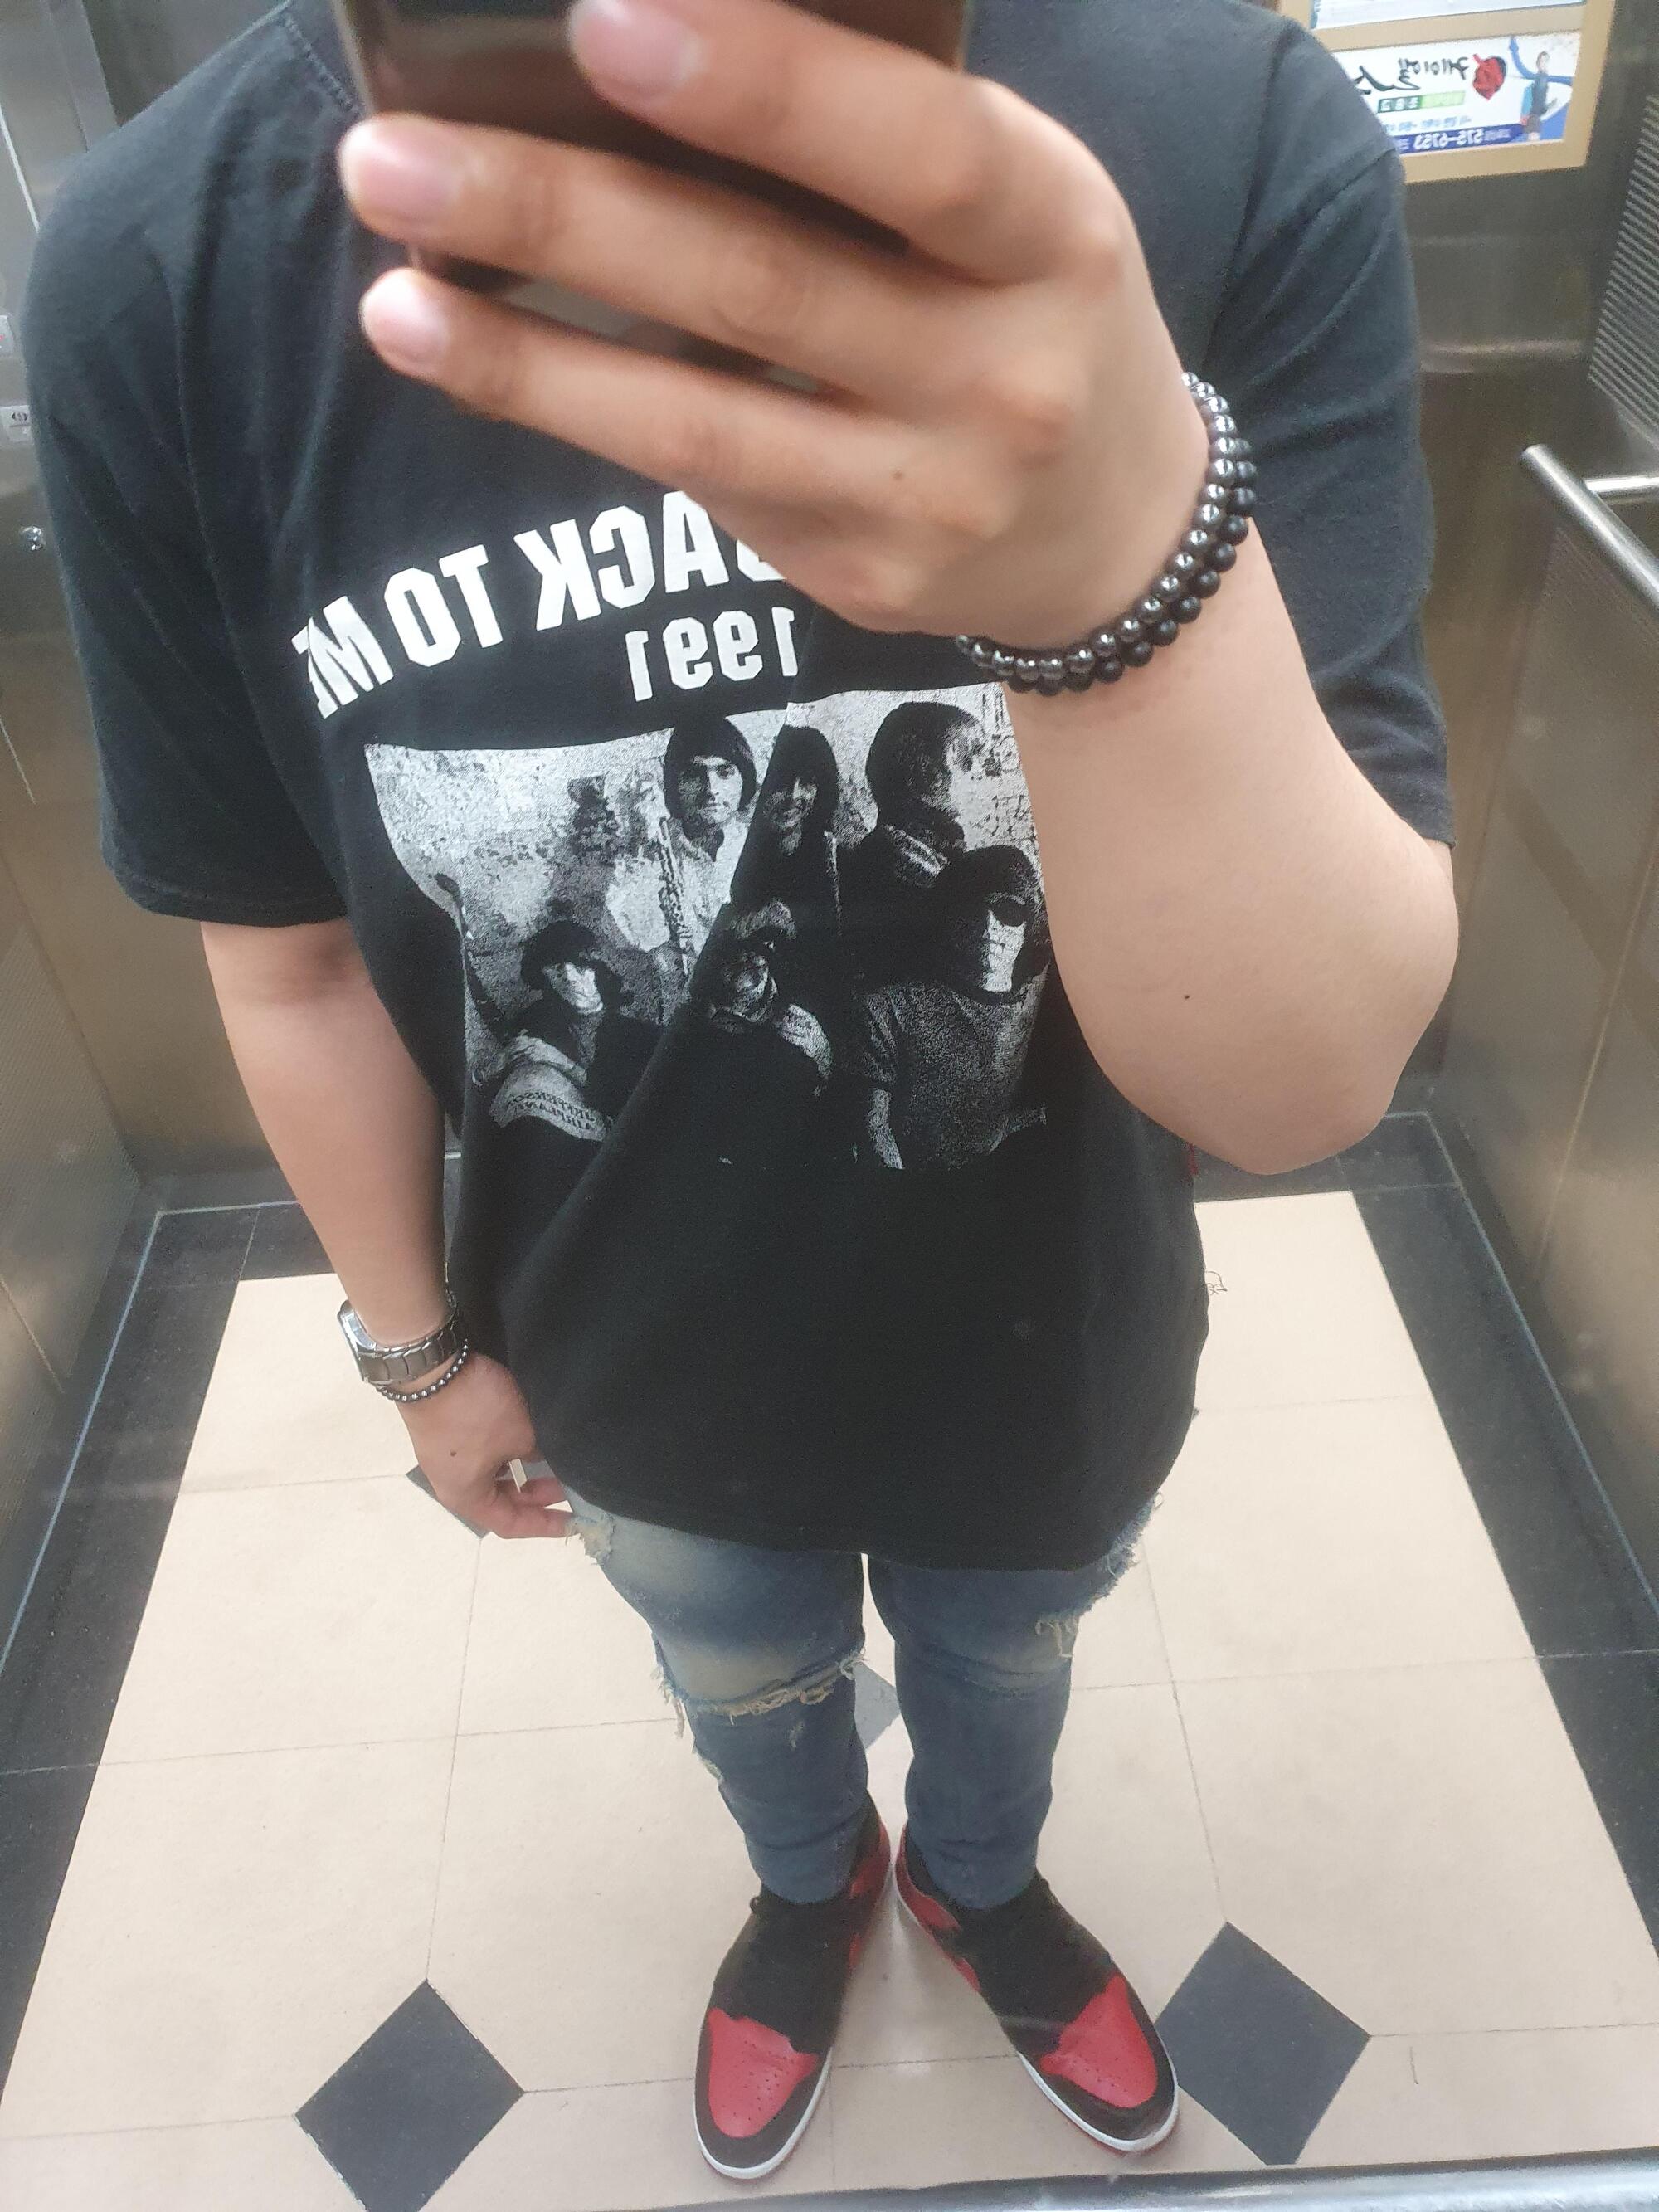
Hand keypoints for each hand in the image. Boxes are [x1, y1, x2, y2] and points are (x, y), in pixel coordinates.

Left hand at [337, 0, 1209, 648]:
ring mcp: (927, 498)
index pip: (918, 152)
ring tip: (393, 295)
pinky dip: (578, 415)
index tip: (600, 23)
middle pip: (763, 288)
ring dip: (527, 360)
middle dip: (562, 213)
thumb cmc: (1029, 308)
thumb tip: (640, 50)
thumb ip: (877, 135)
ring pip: (699, 427)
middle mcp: (1002, 378)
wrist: (1108, 534)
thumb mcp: (1013, 199)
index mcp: (1056, 233)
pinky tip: (474, 356)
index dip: (765, 89)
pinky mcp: (859, 581)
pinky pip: (700, 487)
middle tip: (389, 154)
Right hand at [399, 1351, 572, 1538]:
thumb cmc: (478, 1412)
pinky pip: (481, 1456)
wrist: (433, 1368)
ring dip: (521, 1472)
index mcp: (466, 1497)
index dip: (544, 1525)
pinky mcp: (445, 1434)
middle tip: (568, 1483)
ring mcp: (445, 1458)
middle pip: (500, 1502)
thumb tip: (538, 1458)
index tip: (572, 1522)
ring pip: (491, 1476)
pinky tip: (527, 1441)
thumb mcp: (520, 1436)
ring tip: (552, 1461)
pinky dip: (505, 1454)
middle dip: (536, 1495)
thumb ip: (536, 1455)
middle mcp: (451, 1484)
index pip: (510, 1525)